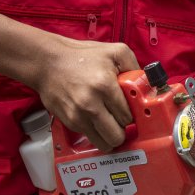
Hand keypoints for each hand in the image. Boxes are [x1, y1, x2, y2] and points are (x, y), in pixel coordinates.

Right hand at [34, 36, 138, 151]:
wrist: (46, 62)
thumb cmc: (81, 56)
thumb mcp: (114, 51)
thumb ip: (134, 67)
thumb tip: (148, 84)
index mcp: (105, 86)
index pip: (128, 116)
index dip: (132, 116)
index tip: (130, 111)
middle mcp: (90, 104)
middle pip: (117, 136)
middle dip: (122, 130)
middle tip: (121, 121)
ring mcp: (78, 116)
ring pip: (104, 143)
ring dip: (110, 137)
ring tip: (110, 125)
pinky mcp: (68, 122)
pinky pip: (90, 138)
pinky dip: (96, 133)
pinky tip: (95, 120)